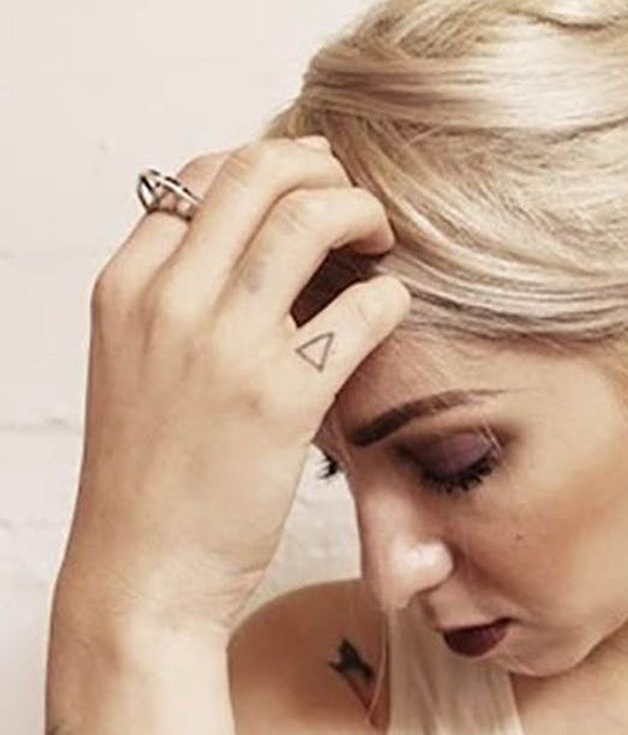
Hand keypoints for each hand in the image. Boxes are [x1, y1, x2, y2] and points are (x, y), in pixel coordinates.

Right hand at [56, 136, 409, 641]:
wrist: (140, 571)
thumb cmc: (150, 468)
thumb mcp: (136, 359)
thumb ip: (181, 292)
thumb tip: (257, 235)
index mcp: (128, 285)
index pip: (202, 172)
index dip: (272, 163)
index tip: (312, 180)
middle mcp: (168, 301)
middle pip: (259, 173)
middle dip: (325, 168)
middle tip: (358, 199)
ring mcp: (224, 347)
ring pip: (308, 219)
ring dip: (363, 212)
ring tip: (382, 241)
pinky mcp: (281, 399)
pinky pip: (360, 309)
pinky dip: (389, 295)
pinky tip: (392, 309)